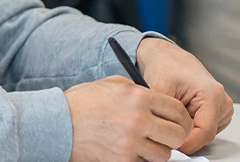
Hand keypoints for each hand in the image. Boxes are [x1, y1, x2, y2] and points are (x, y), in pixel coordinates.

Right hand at [66, 76, 191, 161]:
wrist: (58, 123)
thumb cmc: (82, 103)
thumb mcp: (111, 85)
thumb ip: (138, 91)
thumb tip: (159, 102)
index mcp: (138, 97)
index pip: (178, 111)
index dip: (182, 119)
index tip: (179, 123)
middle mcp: (138, 119)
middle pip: (177, 135)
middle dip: (173, 137)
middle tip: (165, 136)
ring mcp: (131, 143)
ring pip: (164, 154)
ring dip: (157, 150)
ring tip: (144, 143)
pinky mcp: (123, 160)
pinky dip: (140, 159)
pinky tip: (129, 150)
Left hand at [136, 37, 233, 153]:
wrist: (166, 57)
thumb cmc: (164, 67)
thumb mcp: (159, 91)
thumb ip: (164, 115)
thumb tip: (165, 137)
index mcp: (212, 94)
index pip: (204, 132)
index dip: (186, 143)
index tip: (170, 147)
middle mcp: (222, 101)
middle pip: (205, 134)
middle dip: (184, 136)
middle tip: (163, 130)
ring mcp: (222, 106)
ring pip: (204, 133)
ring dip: (187, 130)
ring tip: (170, 114)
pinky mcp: (218, 110)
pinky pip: (204, 128)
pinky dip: (190, 125)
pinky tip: (178, 114)